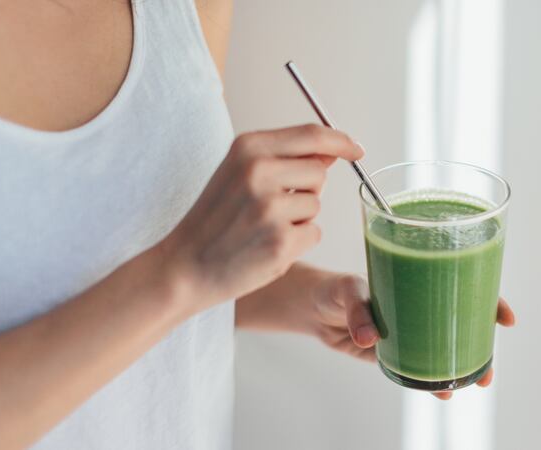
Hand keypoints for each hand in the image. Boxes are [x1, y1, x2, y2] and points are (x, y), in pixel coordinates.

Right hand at [159, 125, 362, 314]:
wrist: (184, 266)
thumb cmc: (215, 219)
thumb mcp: (239, 173)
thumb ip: (284, 158)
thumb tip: (332, 150)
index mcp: (248, 147)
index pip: (312, 135)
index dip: (341, 141)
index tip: (357, 149)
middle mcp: (259, 172)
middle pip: (320, 172)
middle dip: (308, 189)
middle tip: (272, 206)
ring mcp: (270, 208)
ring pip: (317, 205)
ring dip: (300, 218)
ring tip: (263, 227)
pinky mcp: (281, 242)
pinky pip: (314, 234)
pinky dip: (298, 243)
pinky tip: (266, 247)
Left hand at [310, 274, 515, 399]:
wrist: (312, 308)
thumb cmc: (335, 287)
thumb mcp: (347, 290)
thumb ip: (358, 310)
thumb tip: (369, 338)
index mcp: (419, 281)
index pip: (464, 286)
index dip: (490, 300)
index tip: (506, 318)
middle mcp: (420, 306)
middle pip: (464, 323)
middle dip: (483, 346)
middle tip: (489, 370)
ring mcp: (409, 331)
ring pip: (445, 349)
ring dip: (462, 368)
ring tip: (474, 385)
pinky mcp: (393, 353)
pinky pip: (418, 367)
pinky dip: (430, 380)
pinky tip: (440, 391)